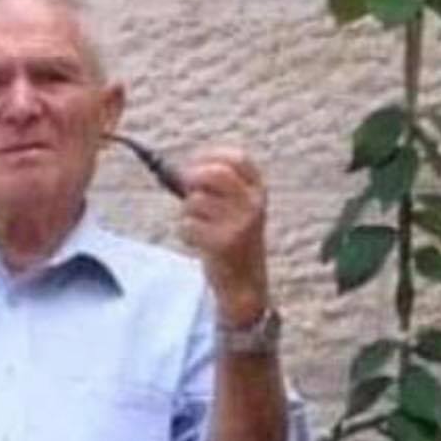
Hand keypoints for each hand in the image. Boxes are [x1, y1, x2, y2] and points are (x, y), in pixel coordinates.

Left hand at [179, 147, 268, 327]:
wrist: (244, 283)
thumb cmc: (234, 241)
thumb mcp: (238, 210)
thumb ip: (219, 189)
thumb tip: (181, 172)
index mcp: (259, 192)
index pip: (237, 159)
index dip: (211, 156)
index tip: (194, 164)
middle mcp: (252, 205)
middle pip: (213, 173)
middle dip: (193, 178)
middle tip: (185, 189)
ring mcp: (239, 223)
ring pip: (195, 201)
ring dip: (187, 214)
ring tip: (199, 228)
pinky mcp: (222, 243)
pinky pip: (188, 225)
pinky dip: (186, 233)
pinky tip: (199, 243)